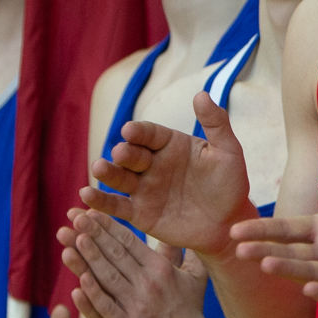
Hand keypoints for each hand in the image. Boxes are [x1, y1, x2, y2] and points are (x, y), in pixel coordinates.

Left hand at [63, 210, 209, 317]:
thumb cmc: (191, 310)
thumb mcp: (194, 277)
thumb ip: (183, 253)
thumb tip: (185, 229)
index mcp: (160, 269)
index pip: (129, 241)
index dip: (108, 226)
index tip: (90, 212)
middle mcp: (148, 284)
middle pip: (115, 254)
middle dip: (93, 234)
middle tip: (74, 217)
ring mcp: (137, 306)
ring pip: (107, 277)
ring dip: (88, 258)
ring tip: (71, 240)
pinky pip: (107, 308)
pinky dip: (92, 295)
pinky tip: (79, 282)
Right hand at [82, 94, 253, 257]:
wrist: (230, 224)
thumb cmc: (231, 184)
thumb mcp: (228, 152)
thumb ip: (216, 124)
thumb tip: (202, 94)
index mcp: (170, 144)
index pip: (150, 134)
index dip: (139, 132)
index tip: (130, 130)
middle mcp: (152, 164)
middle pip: (132, 155)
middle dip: (124, 153)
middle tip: (120, 152)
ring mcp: (144, 189)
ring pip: (119, 178)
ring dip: (107, 172)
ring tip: (98, 168)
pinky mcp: (139, 214)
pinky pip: (117, 206)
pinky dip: (101, 201)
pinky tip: (87, 195)